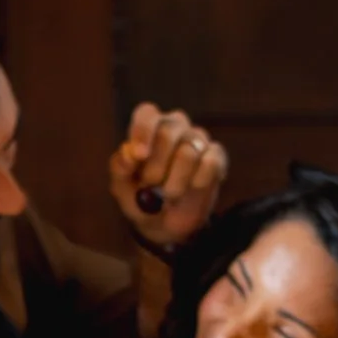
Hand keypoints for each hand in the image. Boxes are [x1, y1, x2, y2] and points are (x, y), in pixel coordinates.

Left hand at [109, 104, 226, 253]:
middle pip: (168, 131)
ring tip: (170, 194)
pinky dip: (198, 181)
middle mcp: (175, 126)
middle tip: (152, 185)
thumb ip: (121, 167)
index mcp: (149, 127)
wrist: (164, 223)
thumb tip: (129, 153)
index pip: (147, 114)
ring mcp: (197, 139)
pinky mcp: (216, 156)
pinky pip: (211, 162)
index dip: (143, 131)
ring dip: (176, 181)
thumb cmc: (139, 198)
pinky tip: (192, 188)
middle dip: (157, 166)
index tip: (140, 155)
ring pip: (189, 151)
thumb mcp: (121, 187)